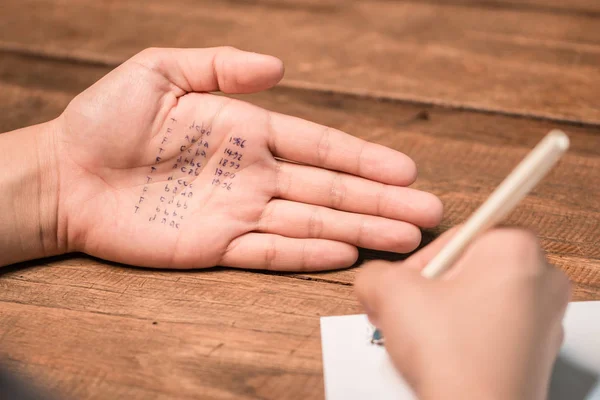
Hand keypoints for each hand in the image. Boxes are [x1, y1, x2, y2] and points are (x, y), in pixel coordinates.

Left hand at [49, 47, 441, 269]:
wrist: (66, 174)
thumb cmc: (106, 119)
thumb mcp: (161, 71)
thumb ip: (220, 66)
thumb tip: (277, 68)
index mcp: (246, 131)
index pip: (319, 145)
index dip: (364, 158)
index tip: (404, 169)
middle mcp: (252, 174)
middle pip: (330, 188)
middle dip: (380, 201)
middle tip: (428, 212)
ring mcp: (238, 212)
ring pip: (312, 221)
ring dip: (360, 230)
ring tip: (405, 240)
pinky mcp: (215, 246)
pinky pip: (270, 251)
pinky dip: (308, 254)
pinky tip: (346, 255)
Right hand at [355, 229, 569, 399]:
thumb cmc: (455, 360)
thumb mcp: (391, 294)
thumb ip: (374, 272)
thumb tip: (373, 279)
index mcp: (515, 249)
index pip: (454, 235)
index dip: (420, 262)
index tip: (406, 283)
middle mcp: (541, 278)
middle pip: (466, 267)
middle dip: (429, 289)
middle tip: (410, 310)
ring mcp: (544, 317)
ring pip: (476, 298)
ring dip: (442, 312)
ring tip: (425, 337)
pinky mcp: (536, 349)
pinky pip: (491, 326)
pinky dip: (464, 334)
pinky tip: (444, 353)